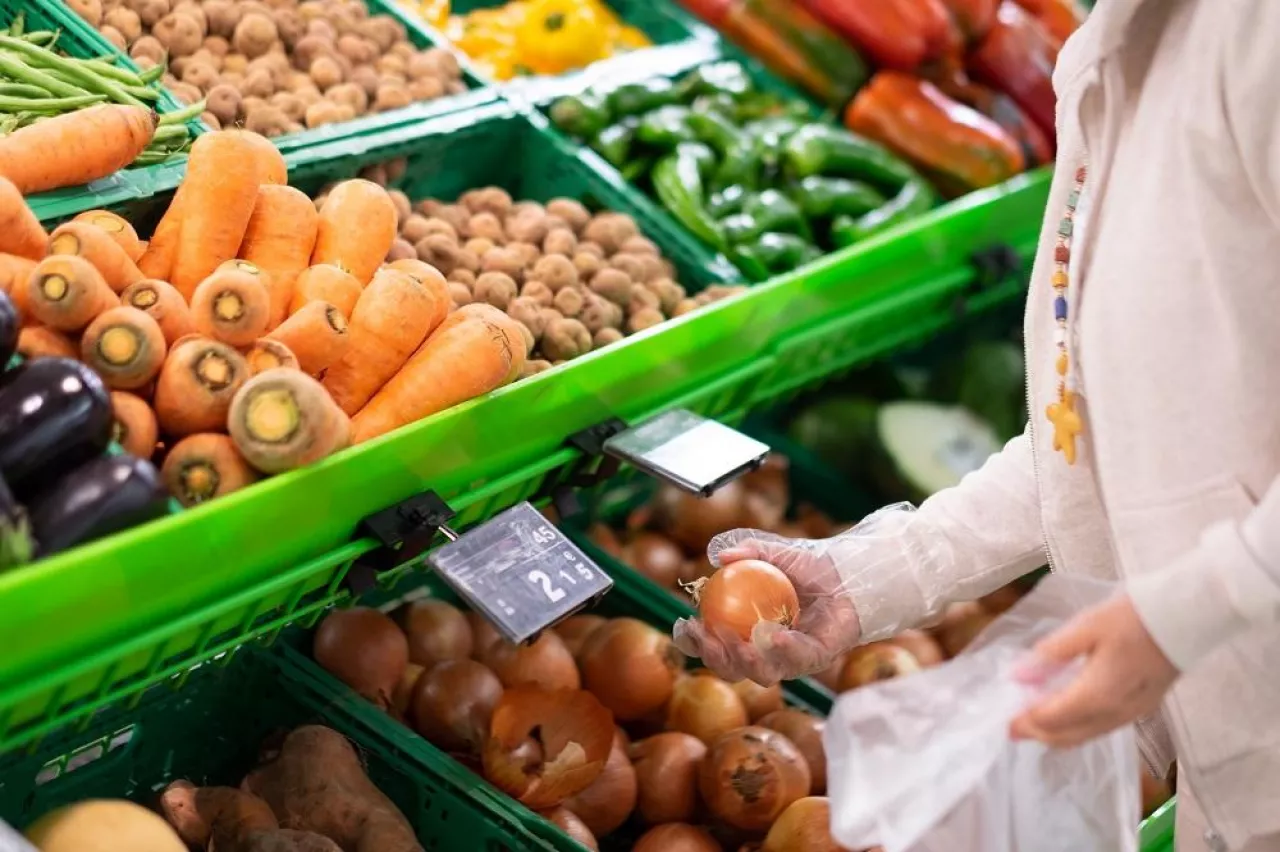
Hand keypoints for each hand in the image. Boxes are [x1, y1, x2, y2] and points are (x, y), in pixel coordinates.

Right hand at [672, 529, 860, 685]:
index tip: (685, 623)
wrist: (849, 572)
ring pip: (762, 675)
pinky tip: (772, 635)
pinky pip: (797, 660)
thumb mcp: (774, 553)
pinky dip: (782, 650)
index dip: (694, 641)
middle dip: (714, 659)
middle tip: (708, 637)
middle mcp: (765, 651)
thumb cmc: (809, 566)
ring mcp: (791, 658)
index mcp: (747, 630)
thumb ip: (749, 551)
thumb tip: (720, 555)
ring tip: (738, 643)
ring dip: (745, 662)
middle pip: (731, 669)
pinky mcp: (817, 659)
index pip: (713, 644)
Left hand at [1009, 593, 1178, 747]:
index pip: (1053, 718)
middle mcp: (1115, 713)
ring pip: (1087, 736)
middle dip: (1039, 734)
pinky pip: (1103, 729)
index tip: (1004, 722)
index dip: (1026, 722)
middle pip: (1069, 736)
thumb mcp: (1086, 627)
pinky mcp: (1142, 708)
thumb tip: (1018, 675)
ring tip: (1035, 724)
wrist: (1186, 619)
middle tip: (1014, 729)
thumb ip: (1051, 653)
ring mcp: (1132, 714)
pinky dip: (1079, 729)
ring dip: (1058, 735)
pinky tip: (1067, 717)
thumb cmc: (1132, 618)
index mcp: (1098, 694)